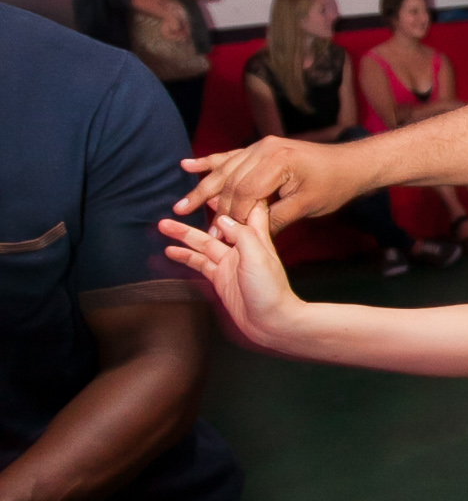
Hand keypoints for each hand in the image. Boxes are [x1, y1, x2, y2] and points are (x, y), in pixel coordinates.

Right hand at [158, 201, 298, 348]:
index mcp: (255, 235)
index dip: (231, 193)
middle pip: (216, 222)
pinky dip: (184, 256)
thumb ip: (241, 234)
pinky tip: (169, 251)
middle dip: (198, 212)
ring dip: (183, 234)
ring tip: (162, 224)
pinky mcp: (221, 277)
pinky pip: (198, 262)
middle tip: (180, 202)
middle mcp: (241, 245)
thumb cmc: (271, 290)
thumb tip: (224, 216)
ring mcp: (230, 261)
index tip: (214, 177)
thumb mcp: (258, 256)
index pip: (243, 206)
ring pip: (202, 241)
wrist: (272, 322)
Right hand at [177, 135, 349, 230]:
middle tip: (189, 224)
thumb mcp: (306, 206)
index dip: (233, 215)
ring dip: (202, 187)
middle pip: (230, 181)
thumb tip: (246, 236)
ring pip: (225, 169)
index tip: (223, 236)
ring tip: (180, 204)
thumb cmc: (333, 186)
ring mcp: (261, 146)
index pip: (244, 192)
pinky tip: (187, 165)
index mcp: (277, 162)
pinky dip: (209, 162)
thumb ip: (274, 219)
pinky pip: (230, 156)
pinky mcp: (261, 148)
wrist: (351, 164)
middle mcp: (265, 149)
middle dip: (211, 205)